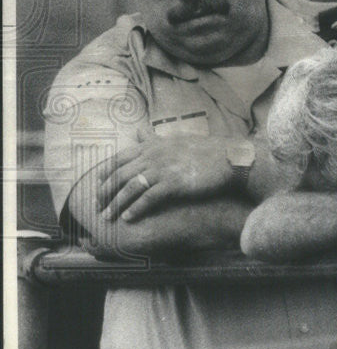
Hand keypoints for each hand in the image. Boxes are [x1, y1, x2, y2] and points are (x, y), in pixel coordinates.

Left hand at [96, 133, 238, 221]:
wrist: (229, 159)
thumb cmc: (205, 150)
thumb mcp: (176, 139)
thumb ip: (154, 138)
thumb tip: (139, 131)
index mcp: (153, 145)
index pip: (119, 158)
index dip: (105, 172)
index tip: (96, 185)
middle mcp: (154, 155)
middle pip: (120, 175)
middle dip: (105, 192)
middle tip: (96, 206)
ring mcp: (163, 169)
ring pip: (130, 188)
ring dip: (115, 204)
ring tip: (106, 217)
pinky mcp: (173, 183)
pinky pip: (148, 198)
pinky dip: (135, 209)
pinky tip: (128, 218)